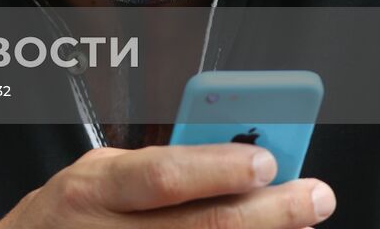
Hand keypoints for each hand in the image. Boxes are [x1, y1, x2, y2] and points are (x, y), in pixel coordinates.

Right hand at [0, 144, 334, 227]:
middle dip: (269, 212)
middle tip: (312, 196)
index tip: (268, 160)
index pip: (164, 174)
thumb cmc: (67, 219)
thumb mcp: (97, 175)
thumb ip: (152, 168)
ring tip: (295, 222)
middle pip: (203, 227)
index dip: (219, 168)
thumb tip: (225, 157)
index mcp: (94, 189)